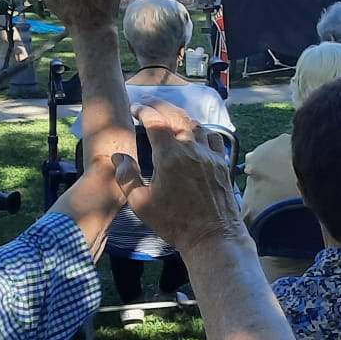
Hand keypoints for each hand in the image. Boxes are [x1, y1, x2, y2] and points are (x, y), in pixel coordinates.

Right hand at [126, 100, 244, 248]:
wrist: (213, 235)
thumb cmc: (174, 222)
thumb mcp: (141, 203)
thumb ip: (127, 177)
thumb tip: (118, 156)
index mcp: (170, 157)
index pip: (156, 122)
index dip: (144, 111)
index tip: (135, 109)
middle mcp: (191, 150)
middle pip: (176, 116)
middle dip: (161, 106)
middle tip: (148, 104)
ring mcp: (210, 155)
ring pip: (196, 124)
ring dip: (181, 115)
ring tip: (169, 114)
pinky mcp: (222, 163)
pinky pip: (213, 137)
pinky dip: (201, 128)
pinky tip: (195, 132)